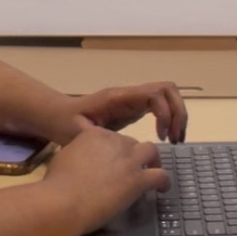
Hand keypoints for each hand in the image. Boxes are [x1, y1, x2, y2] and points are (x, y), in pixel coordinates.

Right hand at [42, 127, 169, 235]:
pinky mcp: (138, 179)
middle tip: (129, 171)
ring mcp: (129, 160)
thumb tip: (80, 161)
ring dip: (153, 161)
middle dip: (132, 156)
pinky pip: (160, 175)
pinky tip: (162, 189)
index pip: (112, 138)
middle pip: (132, 143)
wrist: (63, 200)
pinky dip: (163, 181)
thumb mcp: (65, 157)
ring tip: (152, 172)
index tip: (111, 163)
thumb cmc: (56, 183)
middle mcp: (115, 141)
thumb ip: (78, 154)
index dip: (113, 151)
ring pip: (151, 152)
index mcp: (95, 134)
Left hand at [66, 82, 187, 143]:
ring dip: (177, 115)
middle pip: (167, 89)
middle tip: (175, 139)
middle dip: (177, 112)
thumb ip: (100, 138)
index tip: (161, 137)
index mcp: (117, 98)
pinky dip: (169, 119)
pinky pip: (160, 106)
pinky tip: (166, 138)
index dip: (164, 112)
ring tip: (175, 139)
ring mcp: (133, 99)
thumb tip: (123, 145)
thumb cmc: (66, 124)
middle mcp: (129, 94)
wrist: (59, 117)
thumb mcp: (79, 133)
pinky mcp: (134, 107)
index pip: (153, 94)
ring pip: (167, 95)